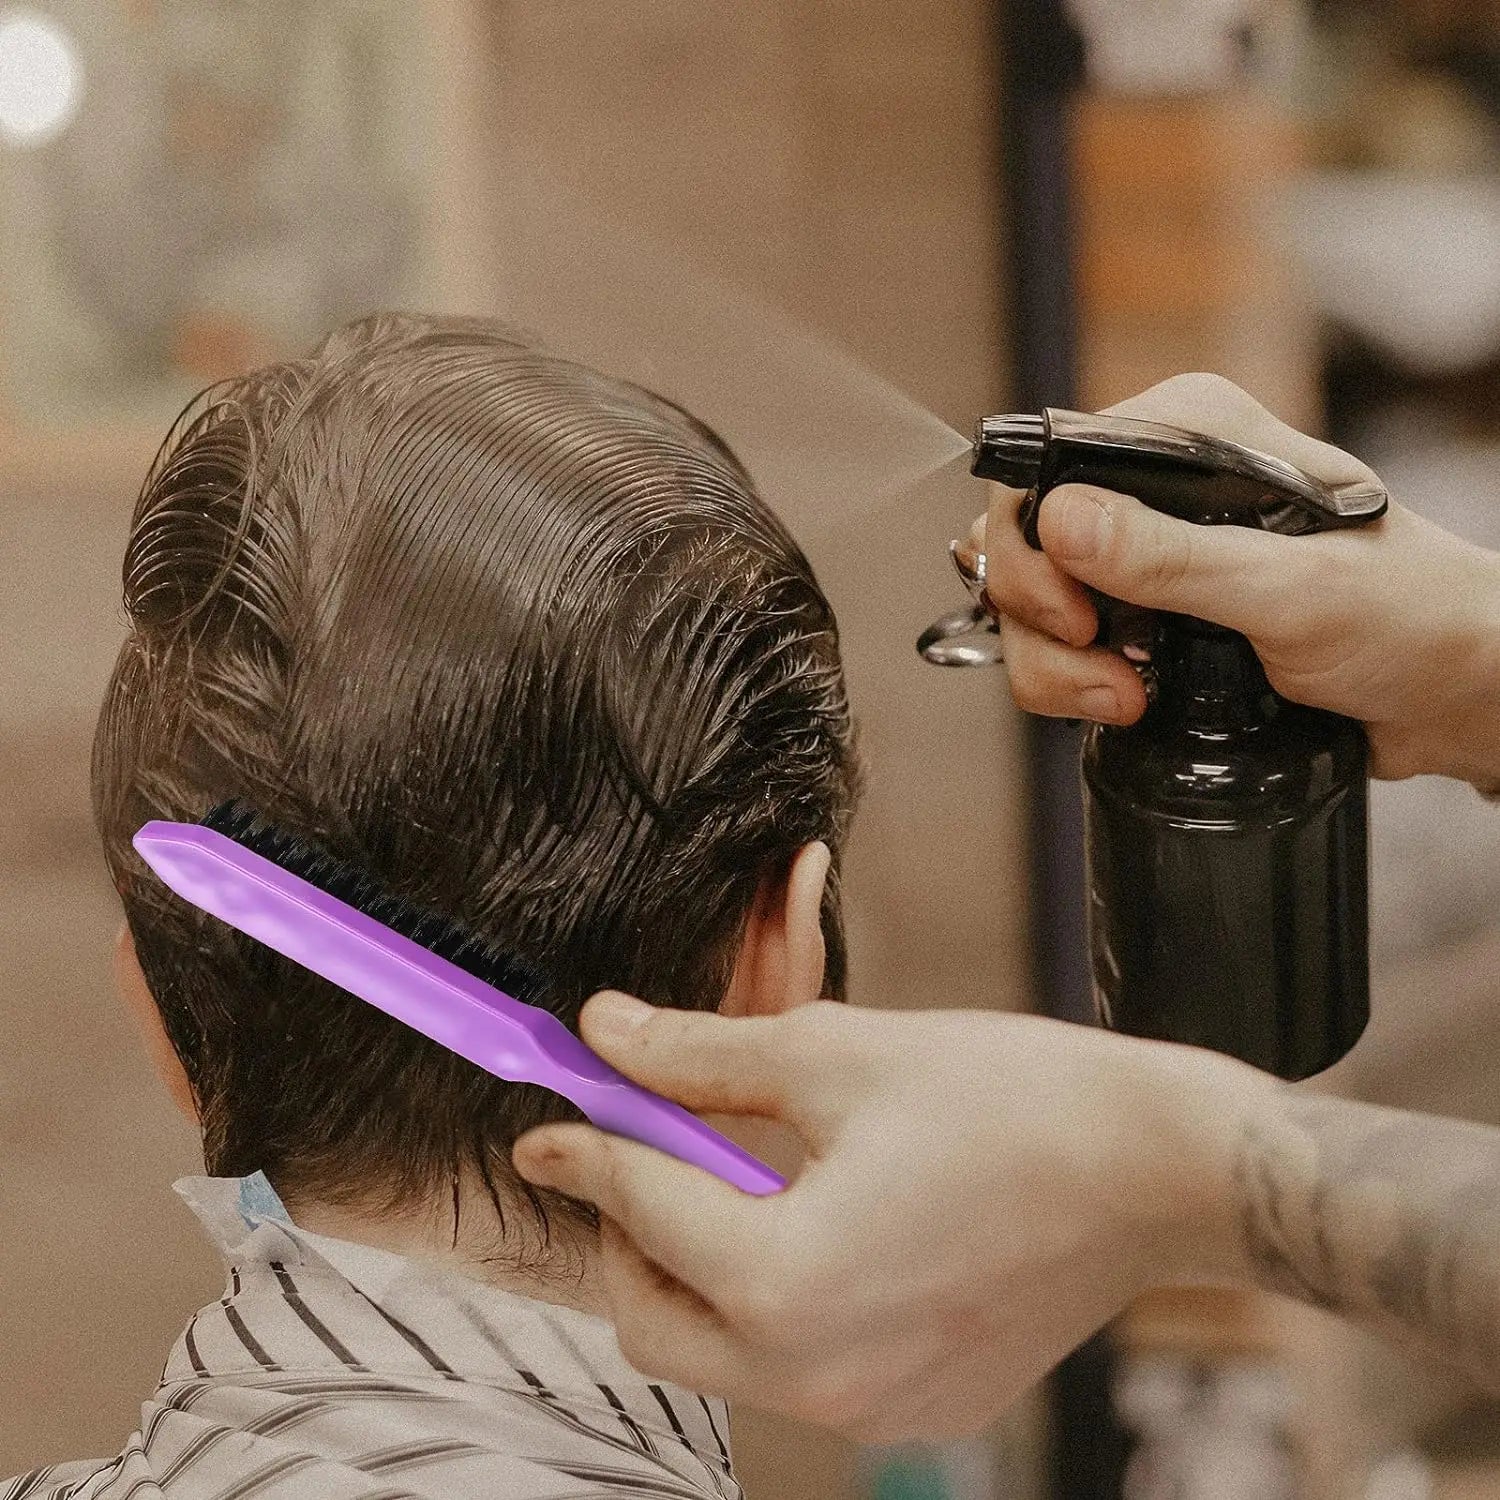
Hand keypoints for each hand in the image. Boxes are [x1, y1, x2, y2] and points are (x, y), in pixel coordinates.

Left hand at [513, 992, 1271, 1440]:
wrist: (1157, 1166)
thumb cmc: (1009, 1099)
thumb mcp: (832, 1054)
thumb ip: (700, 1054)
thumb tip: (607, 1034)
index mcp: (783, 1284)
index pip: (638, 1211)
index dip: (584, 1151)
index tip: (546, 1127)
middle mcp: (817, 1376)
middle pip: (655, 1322)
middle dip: (627, 1235)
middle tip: (642, 1154)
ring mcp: (874, 1409)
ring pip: (725, 1352)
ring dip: (702, 1270)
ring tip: (738, 1179)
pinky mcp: (922, 1406)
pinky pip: (803, 1369)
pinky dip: (779, 1302)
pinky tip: (819, 1226)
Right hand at [972, 372, 1499, 785]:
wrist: (1450, 693)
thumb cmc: (1407, 620)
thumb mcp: (1290, 592)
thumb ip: (1175, 558)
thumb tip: (1062, 518)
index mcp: (1194, 435)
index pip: (1053, 460)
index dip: (1035, 541)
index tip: (1074, 610)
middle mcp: (1159, 487)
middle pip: (1023, 538)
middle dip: (1043, 616)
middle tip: (1099, 659)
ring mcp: (1146, 557)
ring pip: (1030, 602)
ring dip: (1057, 666)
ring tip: (1127, 697)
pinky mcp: (1143, 617)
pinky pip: (1059, 647)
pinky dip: (1072, 685)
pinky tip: (1128, 702)